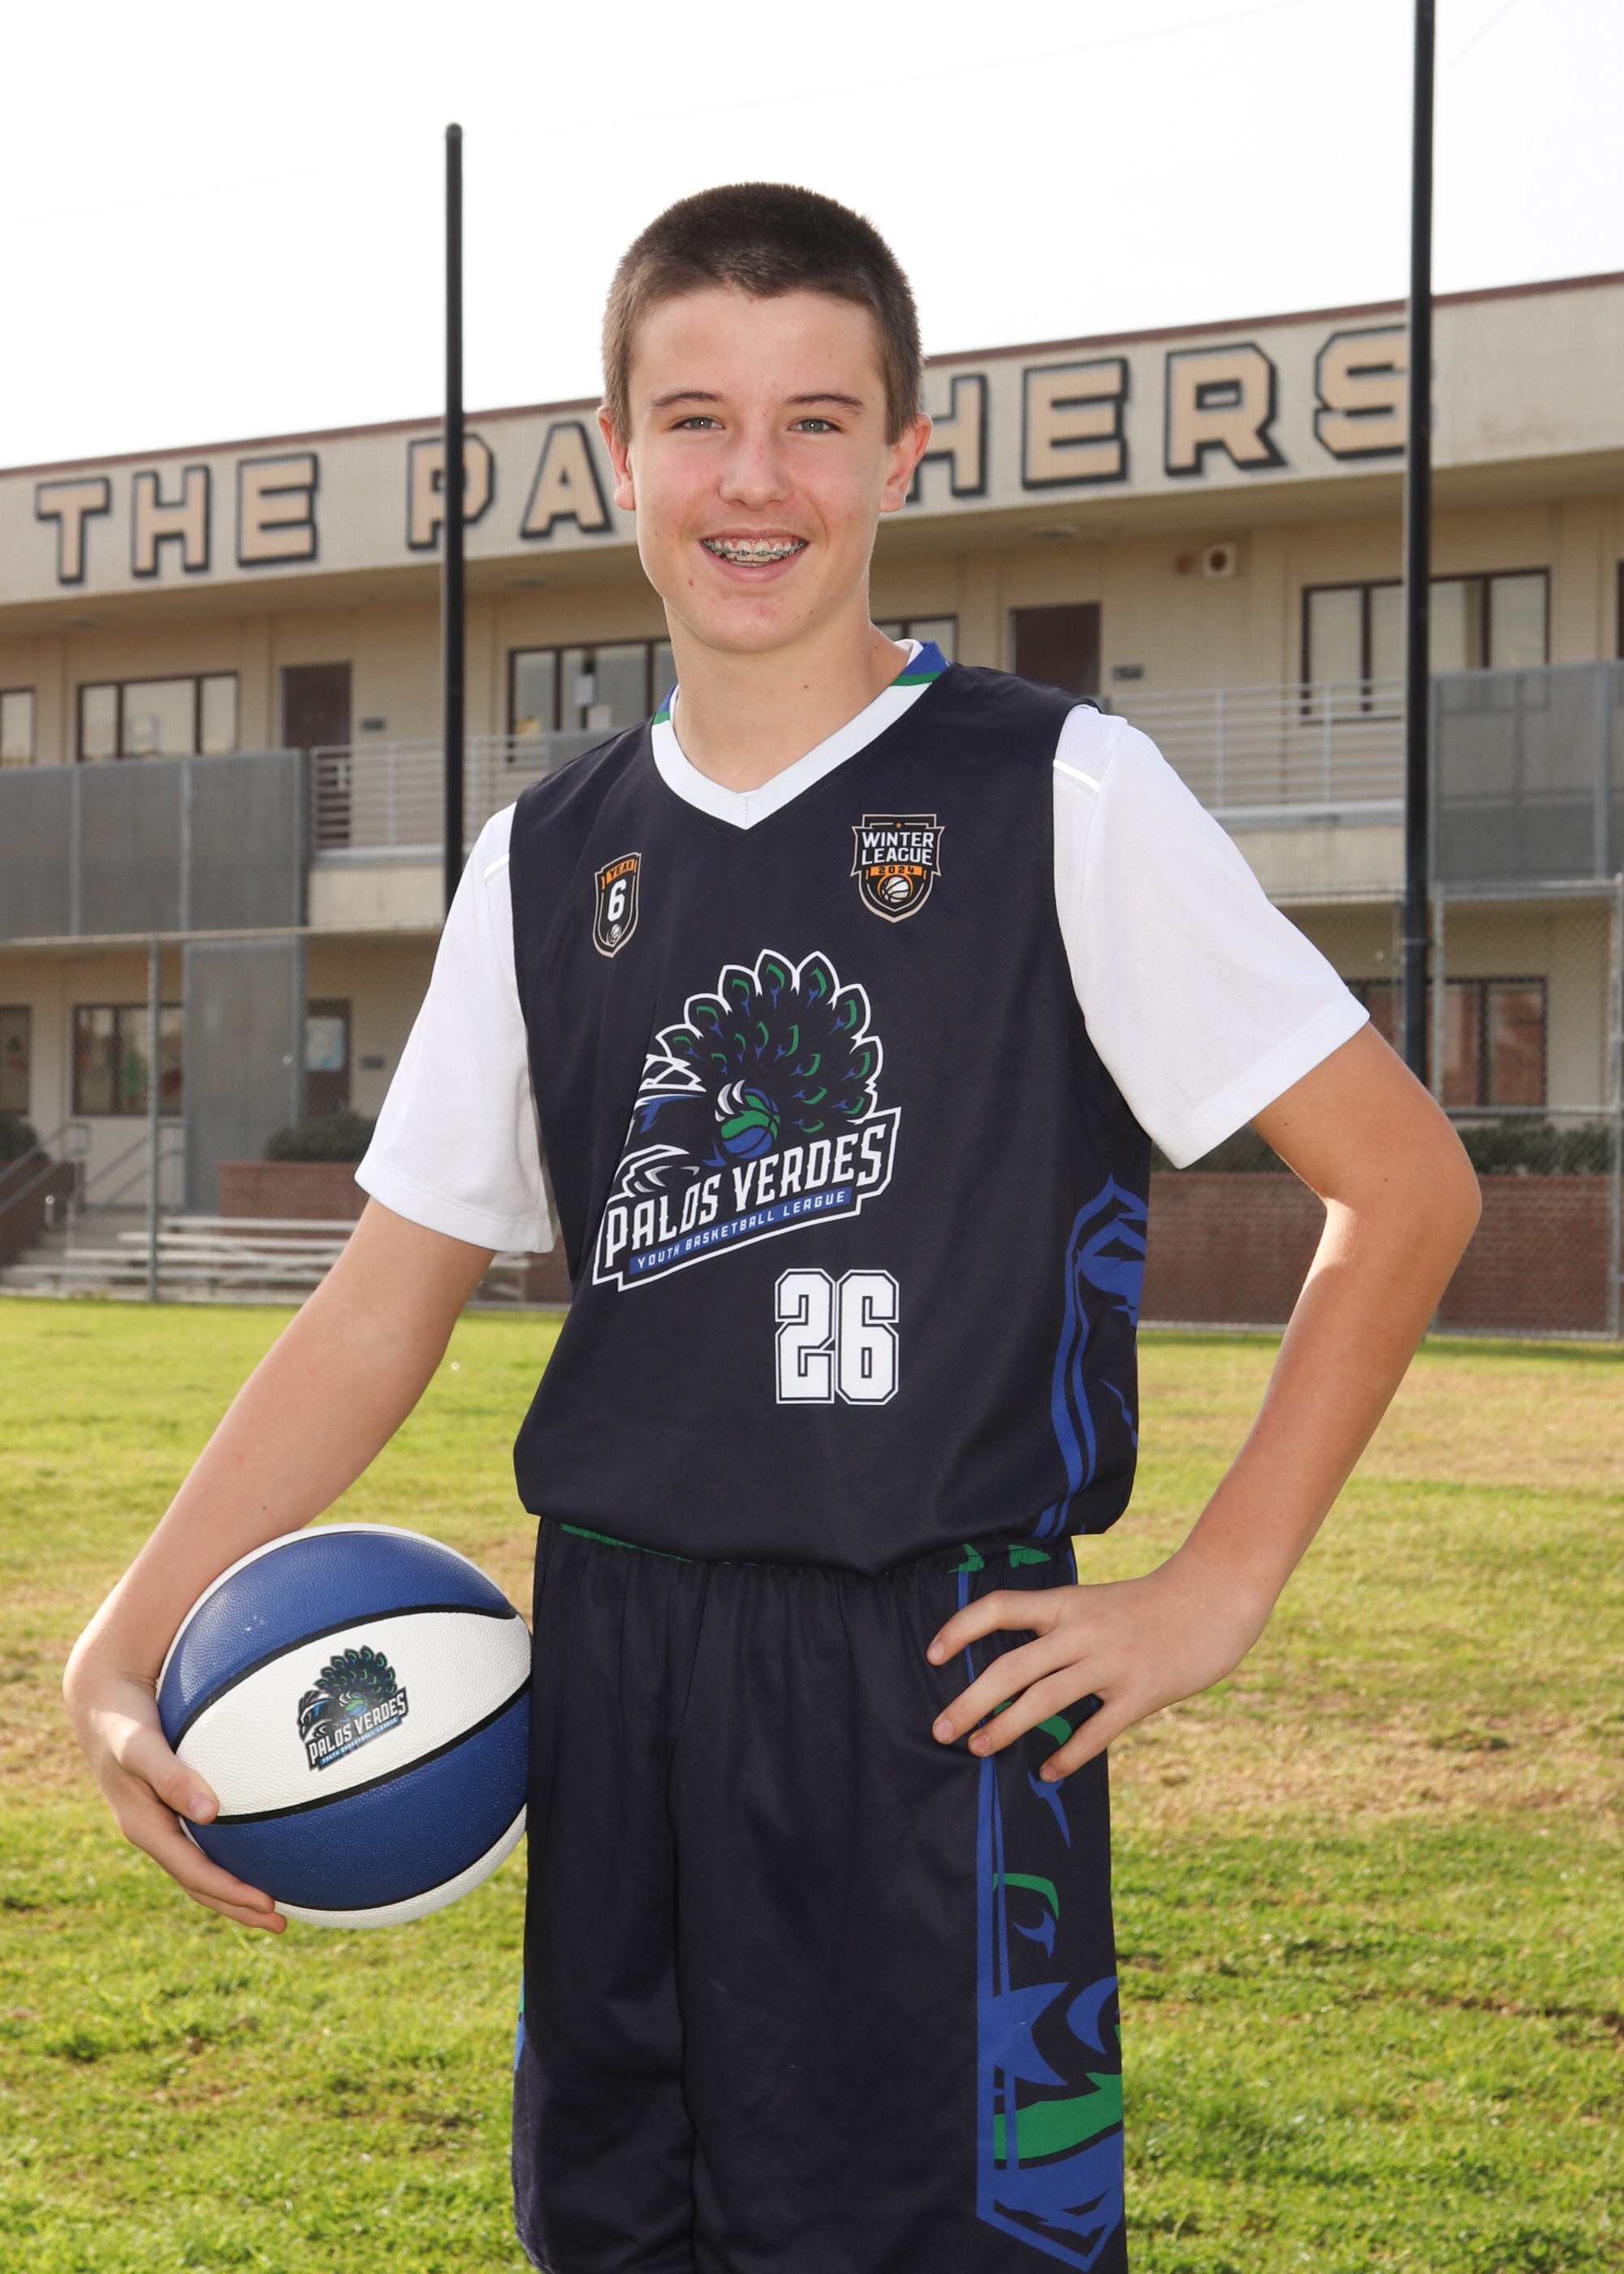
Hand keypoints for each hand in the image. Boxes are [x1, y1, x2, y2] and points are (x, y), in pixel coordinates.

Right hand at [63, 1652, 282, 1932]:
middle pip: (198, 1884)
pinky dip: (229, 1854)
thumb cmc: (122, 1720)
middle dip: (237, 1907)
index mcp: (143, 1828)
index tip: (268, 1906)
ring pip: (200, 1868)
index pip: (193, 1874)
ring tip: (275, 1903)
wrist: (99, 1699)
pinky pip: (202, 1840)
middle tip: (281, 1925)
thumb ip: (170, 1776)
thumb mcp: (140, 1746)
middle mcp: (153, 1831)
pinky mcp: (168, 1804)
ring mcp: (160, 1821)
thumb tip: (210, 1813)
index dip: (230, 1894)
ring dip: (233, 1890)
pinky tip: (260, 1846)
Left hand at [925, 1552, 1272, 1781]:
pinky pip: (1096, 1730)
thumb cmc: (1149, 1605)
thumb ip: (1059, 1629)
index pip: (1000, 1608)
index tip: (932, 1655)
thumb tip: (1014, 1668)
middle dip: (970, 1701)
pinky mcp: (1142, 1691)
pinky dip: (1069, 1754)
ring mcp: (1112, 1662)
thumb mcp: (1095, 1604)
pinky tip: (1049, 1771)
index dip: (960, 1629)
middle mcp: (1082, 1631)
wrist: (1214, 1597)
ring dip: (1006, 1728)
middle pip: (1012, 1667)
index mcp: (1066, 1603)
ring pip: (1045, 1699)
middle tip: (940, 1730)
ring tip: (979, 1748)